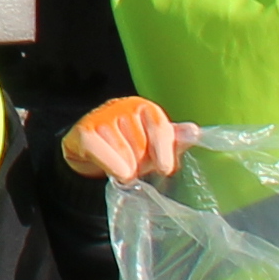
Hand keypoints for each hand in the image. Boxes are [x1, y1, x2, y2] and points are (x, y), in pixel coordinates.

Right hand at [60, 94, 184, 181]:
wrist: (90, 152)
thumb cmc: (128, 148)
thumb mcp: (153, 146)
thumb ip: (174, 140)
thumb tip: (195, 132)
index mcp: (145, 108)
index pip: (159, 127)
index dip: (163, 150)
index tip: (165, 169)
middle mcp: (123, 106)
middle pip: (141, 145)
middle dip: (140, 163)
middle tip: (135, 167)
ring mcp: (102, 116)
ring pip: (122, 152)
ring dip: (124, 168)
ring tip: (122, 169)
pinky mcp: (84, 130)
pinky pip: (100, 150)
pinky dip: (110, 165)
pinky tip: (114, 173)